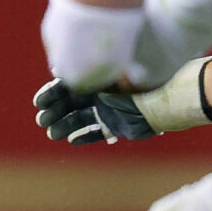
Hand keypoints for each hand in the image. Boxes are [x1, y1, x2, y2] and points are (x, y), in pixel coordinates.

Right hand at [35, 78, 154, 144]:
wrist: (171, 95)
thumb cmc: (143, 78)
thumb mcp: (114, 70)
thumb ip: (87, 70)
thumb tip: (58, 69)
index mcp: (98, 76)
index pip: (68, 85)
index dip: (52, 94)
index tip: (40, 103)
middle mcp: (102, 93)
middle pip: (71, 104)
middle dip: (55, 112)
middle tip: (42, 121)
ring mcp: (109, 110)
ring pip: (81, 120)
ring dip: (65, 126)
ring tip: (52, 134)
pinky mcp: (119, 126)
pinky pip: (98, 133)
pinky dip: (85, 137)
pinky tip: (72, 140)